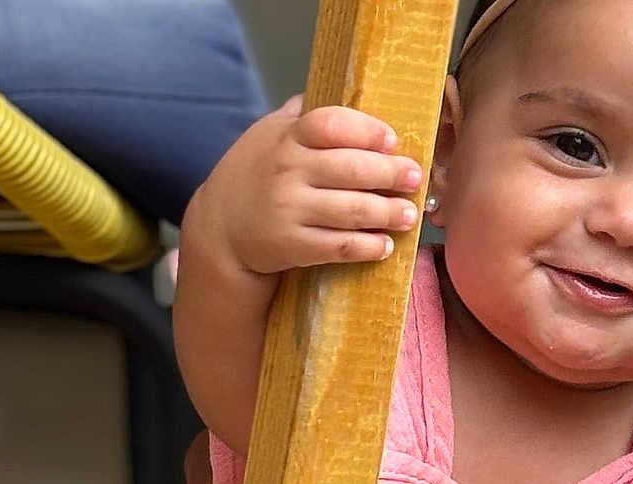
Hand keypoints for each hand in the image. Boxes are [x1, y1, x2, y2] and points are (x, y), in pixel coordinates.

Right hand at [201, 96, 423, 274]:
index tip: (392, 141)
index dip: (367, 131)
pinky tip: (384, 245)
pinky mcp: (292, 246)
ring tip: (408, 215)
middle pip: (351, 169)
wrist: (218, 229)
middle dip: (390, 174)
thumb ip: (300, 115)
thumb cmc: (251, 176)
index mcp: (287, 138)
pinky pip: (339, 247)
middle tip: (414, 179)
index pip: (333, 124)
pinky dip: (367, 247)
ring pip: (351, 210)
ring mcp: (289, 210)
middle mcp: (288, 172)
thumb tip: (338, 88)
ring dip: (387, 213)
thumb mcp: (267, 135)